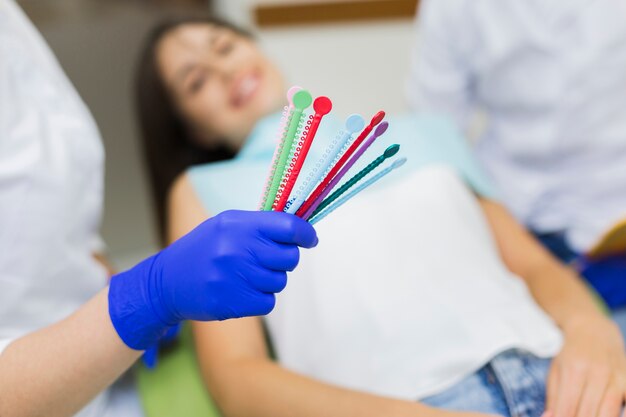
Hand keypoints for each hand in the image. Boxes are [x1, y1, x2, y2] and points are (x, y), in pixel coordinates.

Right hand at [108, 210, 317, 349]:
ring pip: (279, 281)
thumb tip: (299, 230)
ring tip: (246, 276)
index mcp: (237, 224)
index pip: (287, 226)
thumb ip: (259, 226)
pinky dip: (260, 299)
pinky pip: (268, 302)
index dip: (305, 233)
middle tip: (267, 261)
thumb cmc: (201, 251)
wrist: (165, 283)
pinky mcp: (232, 302)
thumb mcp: (224, 226)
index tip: (310, 239)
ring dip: (269, 281)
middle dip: (284, 260)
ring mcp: (233, 276)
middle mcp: (236, 248)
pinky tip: (242, 292)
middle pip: (289, 257)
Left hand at [545, 316, 625, 416]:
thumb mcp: (555, 371)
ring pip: (608, 413)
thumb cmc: (571, 354)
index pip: (567, 408)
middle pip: (587, 413)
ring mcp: (616, 377)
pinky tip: (610, 415)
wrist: (593, 330)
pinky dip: (619, 414)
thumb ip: (553, 398)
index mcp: (574, 371)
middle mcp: (597, 373)